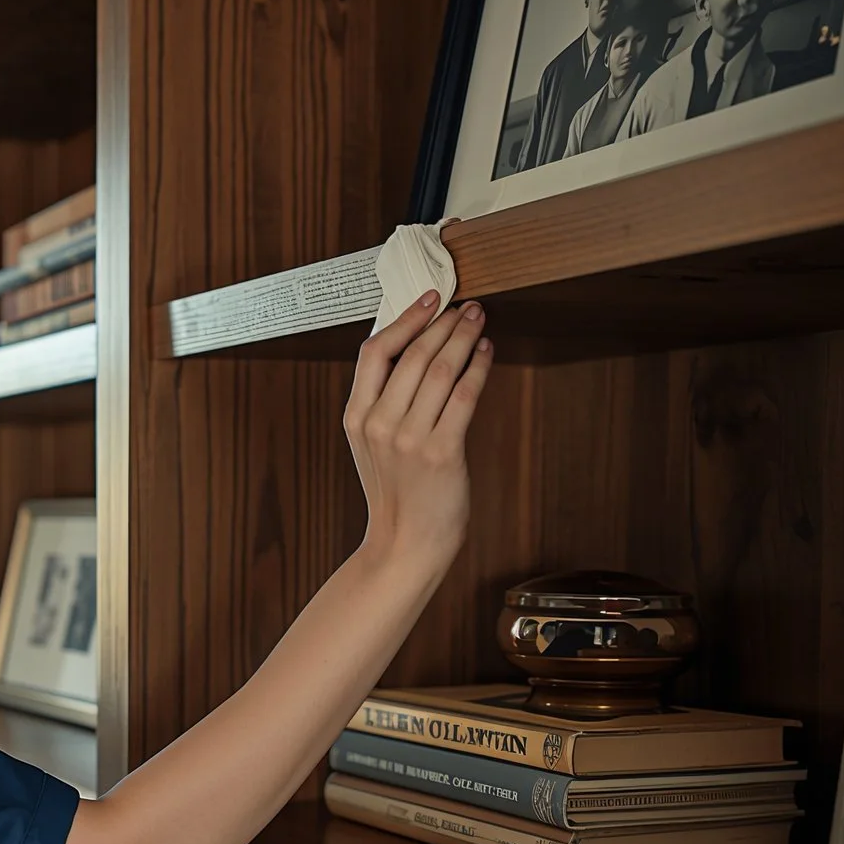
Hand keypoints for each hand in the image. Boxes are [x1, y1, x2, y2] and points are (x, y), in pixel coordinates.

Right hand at [344, 293, 491, 562]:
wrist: (405, 544)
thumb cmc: (396, 493)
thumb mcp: (372, 444)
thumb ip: (383, 402)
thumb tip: (416, 350)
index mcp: (357, 417)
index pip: (374, 352)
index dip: (405, 319)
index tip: (430, 299)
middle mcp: (379, 424)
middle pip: (412, 355)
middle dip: (443, 323)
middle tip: (465, 306)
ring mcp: (409, 439)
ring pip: (439, 370)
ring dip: (463, 338)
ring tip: (478, 321)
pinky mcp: (442, 452)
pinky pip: (464, 396)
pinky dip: (478, 368)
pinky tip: (486, 353)